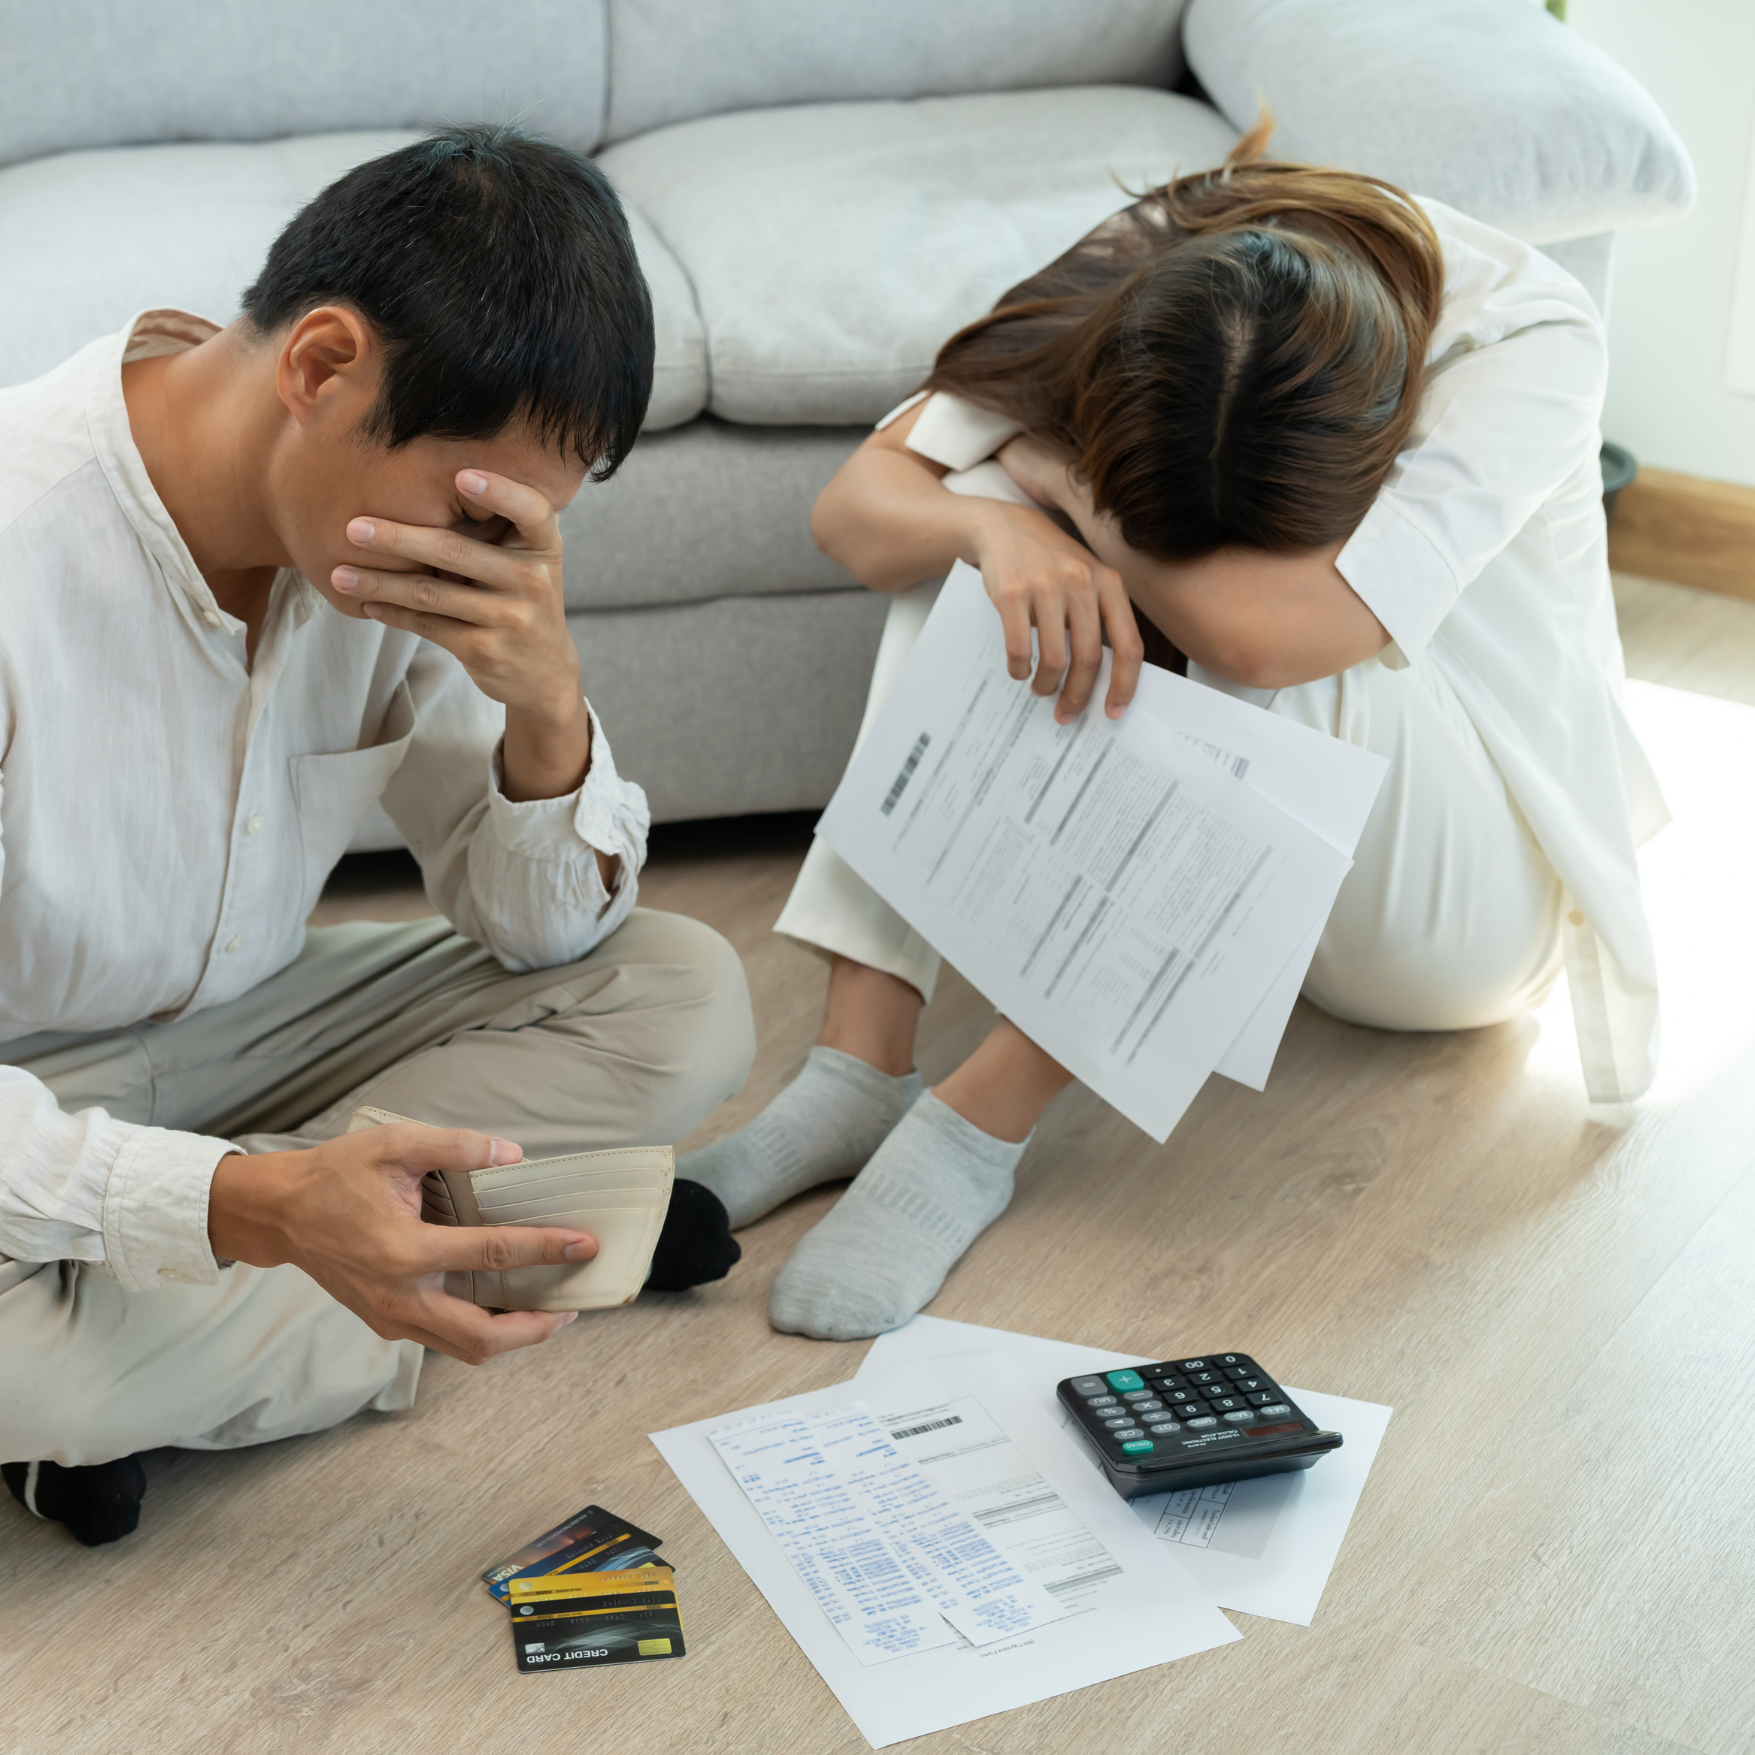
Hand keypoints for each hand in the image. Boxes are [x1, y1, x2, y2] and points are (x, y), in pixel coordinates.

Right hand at [208, 1124, 598, 1365]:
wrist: (281, 1213)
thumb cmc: (337, 1175)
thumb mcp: (395, 1144)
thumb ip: (457, 1147)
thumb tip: (513, 1154)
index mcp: (404, 1251)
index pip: (491, 1256)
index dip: (544, 1249)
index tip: (583, 1244)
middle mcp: (399, 1297)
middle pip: (482, 1336)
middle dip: (537, 1326)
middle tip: (575, 1304)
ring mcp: (391, 1318)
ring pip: (464, 1349)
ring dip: (513, 1337)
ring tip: (551, 1312)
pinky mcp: (386, 1324)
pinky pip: (444, 1340)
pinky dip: (482, 1332)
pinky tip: (507, 1307)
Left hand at [332, 470, 592, 801]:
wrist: (544, 670)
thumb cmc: (522, 598)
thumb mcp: (527, 560)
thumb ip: (495, 530)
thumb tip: (422, 484)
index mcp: (544, 547)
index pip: (531, 512)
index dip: (500, 492)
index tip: (461, 476)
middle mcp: (533, 580)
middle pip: (456, 551)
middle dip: (398, 538)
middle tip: (353, 528)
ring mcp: (511, 618)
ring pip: (431, 593)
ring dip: (380, 583)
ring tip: (339, 574)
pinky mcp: (486, 649)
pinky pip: (428, 625)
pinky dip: (393, 614)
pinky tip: (367, 604)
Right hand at [962, 436, 1139, 721]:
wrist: (1004, 528)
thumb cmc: (1051, 563)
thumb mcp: (1086, 580)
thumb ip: (1100, 618)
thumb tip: (1105, 679)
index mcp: (1109, 583)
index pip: (1128, 645)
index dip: (1124, 685)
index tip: (1113, 711)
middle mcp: (1082, 582)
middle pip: (1089, 659)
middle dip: (1077, 695)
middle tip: (1066, 713)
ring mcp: (1046, 586)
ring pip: (1055, 659)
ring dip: (1047, 685)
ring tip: (1041, 689)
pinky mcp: (1012, 593)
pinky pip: (1021, 649)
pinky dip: (1020, 670)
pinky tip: (1020, 670)